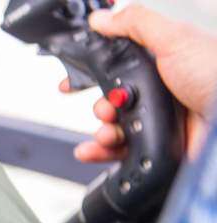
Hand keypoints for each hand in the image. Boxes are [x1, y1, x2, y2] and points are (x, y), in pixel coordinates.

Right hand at [62, 5, 216, 162]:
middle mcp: (159, 92)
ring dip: (102, 129)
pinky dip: (101, 151)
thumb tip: (102, 18)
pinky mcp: (156, 145)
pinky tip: (95, 148)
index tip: (73, 81)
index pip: (118, 66)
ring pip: (113, 127)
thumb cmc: (216, 76)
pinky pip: (120, 151)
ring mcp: (157, 120)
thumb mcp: (173, 39)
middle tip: (106, 107)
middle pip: (111, 99)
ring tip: (108, 129)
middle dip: (100, 105)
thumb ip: (135, 24)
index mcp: (161, 63)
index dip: (93, 73)